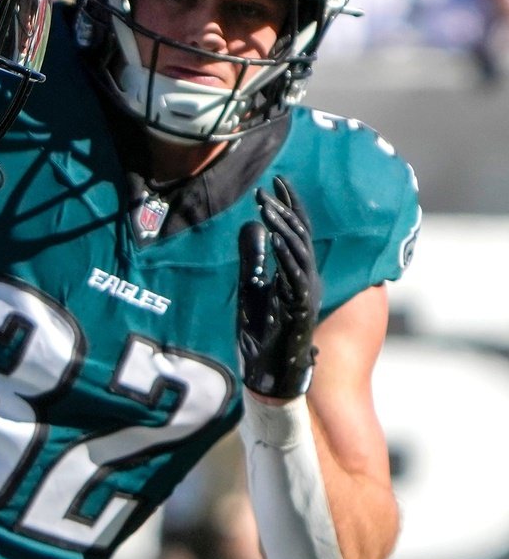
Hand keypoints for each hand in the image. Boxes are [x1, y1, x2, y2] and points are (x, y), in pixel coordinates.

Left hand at [237, 176, 320, 398]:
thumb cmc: (263, 336)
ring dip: (284, 230)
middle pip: (300, 238)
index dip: (288, 207)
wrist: (269, 377)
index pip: (296, 234)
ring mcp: (306, 297)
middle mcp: (306, 282)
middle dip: (286, 210)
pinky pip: (297, 281)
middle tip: (270, 185)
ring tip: (267, 207)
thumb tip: (250, 226)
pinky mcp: (301, 313)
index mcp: (297, 275)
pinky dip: (287, 261)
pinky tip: (275, 243)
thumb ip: (253, 260)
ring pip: (300, 255)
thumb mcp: (251, 289)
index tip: (276, 181)